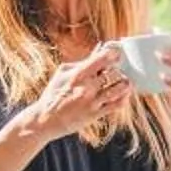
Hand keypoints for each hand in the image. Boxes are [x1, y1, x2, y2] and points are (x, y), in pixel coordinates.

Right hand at [17, 43, 131, 145]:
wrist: (45, 119)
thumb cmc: (52, 94)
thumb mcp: (62, 74)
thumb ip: (80, 62)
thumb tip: (97, 51)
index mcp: (78, 74)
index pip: (102, 59)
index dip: (113, 54)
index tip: (117, 54)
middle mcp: (87, 87)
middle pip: (114, 73)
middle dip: (119, 70)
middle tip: (120, 70)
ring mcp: (93, 101)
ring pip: (120, 89)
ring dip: (125, 84)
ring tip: (125, 82)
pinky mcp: (95, 114)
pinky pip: (117, 105)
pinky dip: (124, 98)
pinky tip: (123, 95)